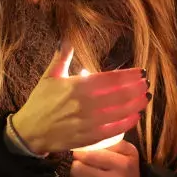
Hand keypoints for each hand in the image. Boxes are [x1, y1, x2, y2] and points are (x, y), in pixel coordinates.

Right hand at [11, 44, 146, 154]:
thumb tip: (67, 39)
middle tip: (147, 84)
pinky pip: (113, 130)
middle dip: (136, 88)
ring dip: (136, 104)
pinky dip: (126, 123)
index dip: (129, 75)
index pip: (110, 79)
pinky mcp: (88, 138)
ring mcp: (88, 122)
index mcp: (77, 86)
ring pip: (119, 112)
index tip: (141, 72)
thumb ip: (61, 57)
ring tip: (146, 98)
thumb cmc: (40, 102)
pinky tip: (135, 117)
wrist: (29, 132)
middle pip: (119, 95)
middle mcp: (85, 104)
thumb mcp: (49, 77)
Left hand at [70, 141, 140, 176]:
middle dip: (76, 167)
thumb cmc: (128, 175)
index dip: (80, 154)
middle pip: (78, 169)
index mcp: (124, 164)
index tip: (79, 155)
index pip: (90, 155)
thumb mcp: (128, 155)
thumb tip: (90, 139)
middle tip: (81, 168)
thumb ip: (113, 143)